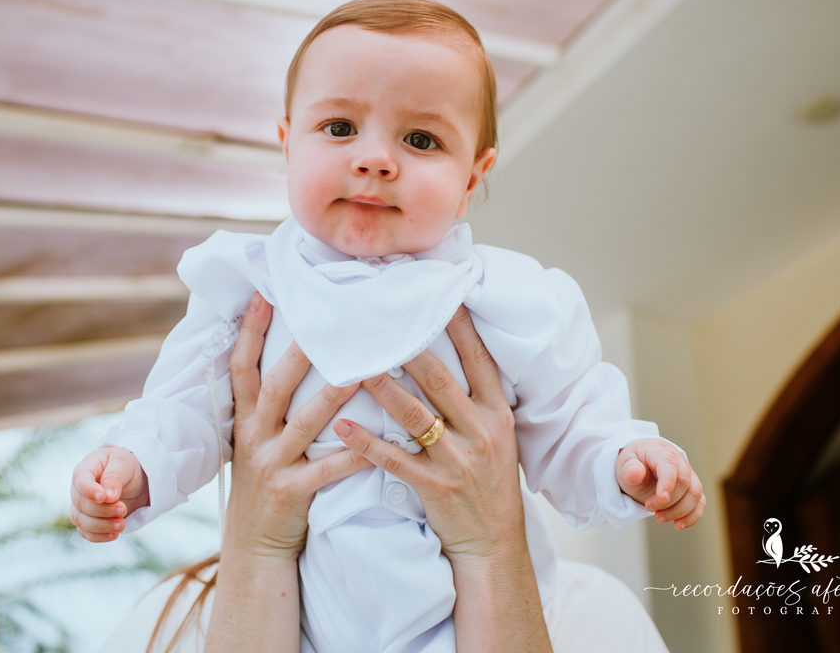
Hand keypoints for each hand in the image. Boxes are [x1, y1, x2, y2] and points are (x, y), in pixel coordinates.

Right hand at [70, 446, 148, 541]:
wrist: (133, 480)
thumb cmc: (126, 467)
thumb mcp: (124, 463)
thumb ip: (114, 476)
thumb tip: (108, 496)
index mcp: (87, 467)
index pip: (80, 479)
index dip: (88, 490)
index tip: (103, 497)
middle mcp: (79, 488)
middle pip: (81, 503)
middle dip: (102, 510)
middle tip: (123, 510)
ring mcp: (81, 505)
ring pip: (81, 520)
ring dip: (101, 526)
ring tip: (121, 525)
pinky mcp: (87, 520)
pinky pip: (86, 532)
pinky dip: (99, 536)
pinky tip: (114, 535)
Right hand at [223, 291, 371, 558]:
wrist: (255, 547)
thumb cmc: (265, 486)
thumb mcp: (253, 441)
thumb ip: (266, 405)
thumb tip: (287, 358)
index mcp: (244, 421)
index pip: (241, 366)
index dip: (250, 329)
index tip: (265, 292)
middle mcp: (253, 437)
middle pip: (273, 385)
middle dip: (295, 351)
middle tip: (320, 318)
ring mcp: (271, 465)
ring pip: (304, 423)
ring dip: (332, 396)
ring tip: (359, 371)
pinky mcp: (291, 493)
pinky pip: (327, 471)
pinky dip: (352, 455)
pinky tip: (376, 443)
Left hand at [331, 304, 525, 565]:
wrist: (495, 545)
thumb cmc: (490, 485)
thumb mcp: (496, 436)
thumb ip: (476, 400)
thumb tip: (453, 356)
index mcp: (497, 413)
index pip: (480, 360)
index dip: (460, 326)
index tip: (439, 294)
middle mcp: (482, 431)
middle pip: (441, 380)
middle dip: (408, 348)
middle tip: (379, 319)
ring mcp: (459, 460)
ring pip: (415, 415)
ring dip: (382, 388)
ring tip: (352, 365)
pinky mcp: (435, 487)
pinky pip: (395, 460)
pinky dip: (366, 443)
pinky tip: (341, 428)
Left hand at [616, 437, 704, 529]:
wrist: (639, 467)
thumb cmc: (633, 465)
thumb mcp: (624, 465)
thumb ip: (629, 469)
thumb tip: (634, 473)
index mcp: (660, 451)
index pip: (669, 465)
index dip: (668, 483)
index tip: (661, 499)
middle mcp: (678, 461)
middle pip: (684, 482)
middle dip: (668, 501)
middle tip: (649, 508)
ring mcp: (688, 475)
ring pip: (695, 494)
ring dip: (679, 511)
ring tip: (659, 518)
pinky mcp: (692, 489)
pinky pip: (700, 503)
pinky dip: (692, 516)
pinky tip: (678, 525)